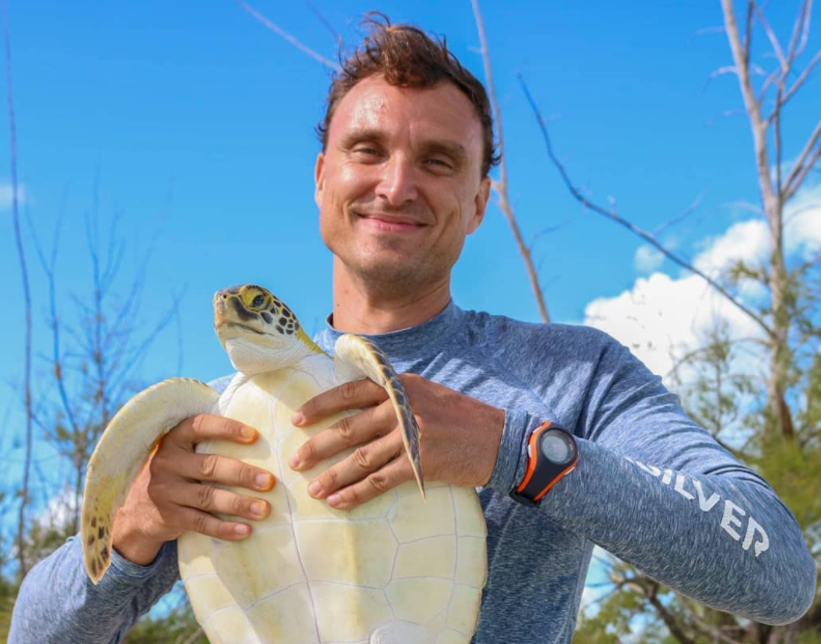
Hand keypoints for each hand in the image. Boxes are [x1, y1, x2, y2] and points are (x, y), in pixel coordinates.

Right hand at [111, 414, 275, 565]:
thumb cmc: (179, 472)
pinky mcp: (169, 516)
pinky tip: (246, 531)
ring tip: (264, 509)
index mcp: (174, 439)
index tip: (254, 436)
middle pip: (209, 467)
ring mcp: (165, 490)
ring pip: (207, 498)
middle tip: (270, 481)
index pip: (200, 426)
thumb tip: (261, 439)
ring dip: (239, 504)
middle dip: (243, 474)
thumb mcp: (185, 452)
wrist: (139, 509)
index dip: (227, 429)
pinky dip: (224, 529)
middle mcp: (167, 462)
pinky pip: (200, 523)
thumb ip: (210, 443)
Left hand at [289, 374, 503, 509]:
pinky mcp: (420, 464)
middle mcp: (403, 408)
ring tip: (313, 488)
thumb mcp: (426, 393)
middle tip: (297, 461)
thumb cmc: (461, 416)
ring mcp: (412, 436)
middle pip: (350, 427)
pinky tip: (339, 501)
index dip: (321, 405)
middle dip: (319, 446)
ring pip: (361, 458)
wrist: (500, 438)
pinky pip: (379, 481)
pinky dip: (356, 493)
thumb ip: (394, 397)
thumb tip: (355, 408)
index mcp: (400, 386)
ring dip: (333, 475)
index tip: (298, 418)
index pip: (351, 391)